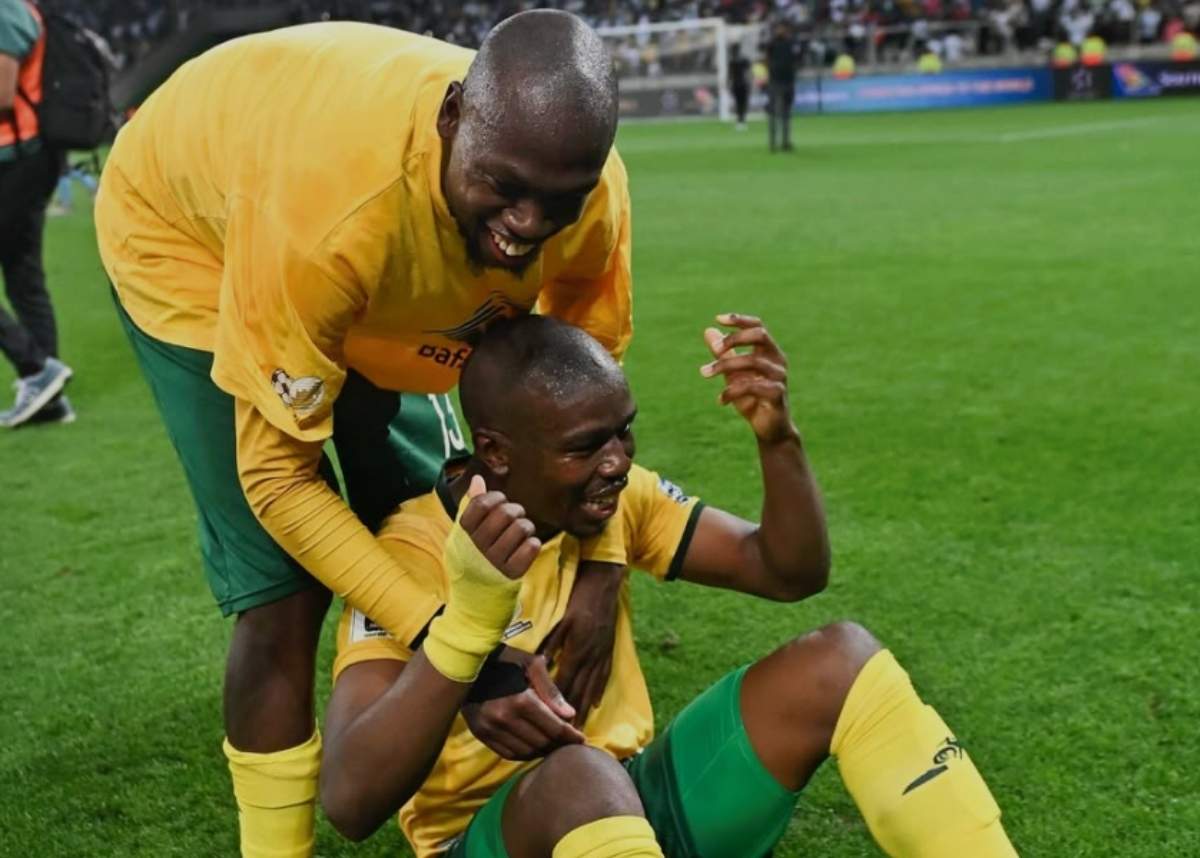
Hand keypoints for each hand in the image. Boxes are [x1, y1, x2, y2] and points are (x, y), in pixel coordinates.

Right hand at [425, 476, 539, 682]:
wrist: (472, 609)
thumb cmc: (469, 567)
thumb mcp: (463, 538)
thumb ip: (470, 508)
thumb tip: (479, 480)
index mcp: (462, 535)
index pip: (480, 504)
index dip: (494, 498)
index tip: (499, 503)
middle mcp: (476, 547)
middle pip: (503, 514)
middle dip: (515, 510)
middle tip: (516, 517)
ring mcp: (493, 562)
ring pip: (520, 528)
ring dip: (526, 527)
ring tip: (523, 532)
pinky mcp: (511, 575)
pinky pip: (530, 548)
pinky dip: (532, 544)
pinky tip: (527, 547)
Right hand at [462, 650, 585, 759]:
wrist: (465, 662)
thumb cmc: (505, 659)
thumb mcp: (531, 664)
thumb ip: (551, 690)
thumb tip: (570, 715)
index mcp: (520, 700)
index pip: (554, 728)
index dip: (571, 736)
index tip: (581, 739)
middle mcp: (504, 718)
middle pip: (542, 743)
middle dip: (559, 744)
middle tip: (568, 741)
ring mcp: (490, 728)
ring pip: (526, 752)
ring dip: (542, 751)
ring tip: (552, 744)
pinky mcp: (480, 733)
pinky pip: (507, 753)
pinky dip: (524, 754)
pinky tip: (533, 746)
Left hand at [541, 561, 621, 724]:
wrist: (605, 584)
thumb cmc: (578, 599)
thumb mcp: (560, 621)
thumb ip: (550, 645)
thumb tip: (537, 667)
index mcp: (576, 651)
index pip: (563, 686)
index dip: (555, 708)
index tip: (548, 727)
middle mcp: (590, 658)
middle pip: (578, 693)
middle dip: (569, 718)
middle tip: (562, 740)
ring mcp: (601, 655)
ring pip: (591, 689)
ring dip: (582, 711)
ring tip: (576, 732)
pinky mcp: (608, 650)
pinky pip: (602, 677)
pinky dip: (596, 693)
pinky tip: (592, 705)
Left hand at [700, 313, 797, 444]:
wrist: (769, 429)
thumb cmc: (752, 398)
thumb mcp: (733, 374)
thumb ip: (723, 354)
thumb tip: (708, 331)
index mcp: (768, 352)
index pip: (758, 327)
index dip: (740, 320)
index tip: (718, 319)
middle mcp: (777, 360)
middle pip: (760, 335)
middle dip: (735, 339)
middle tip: (714, 349)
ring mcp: (780, 377)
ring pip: (753, 361)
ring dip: (724, 366)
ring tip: (704, 373)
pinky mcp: (777, 394)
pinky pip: (752, 386)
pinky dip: (732, 391)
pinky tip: (720, 400)